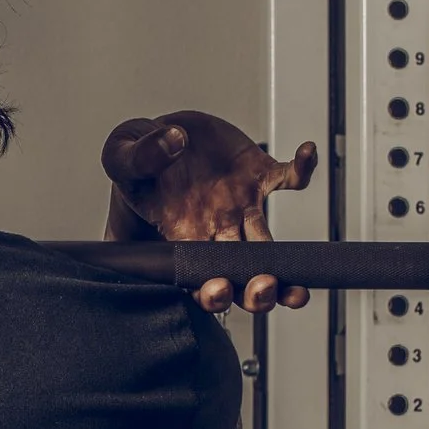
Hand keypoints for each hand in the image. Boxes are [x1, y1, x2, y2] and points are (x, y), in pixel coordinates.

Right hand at [102, 111, 318, 313]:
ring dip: (288, 261)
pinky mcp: (257, 176)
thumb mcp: (121, 156)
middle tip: (265, 288)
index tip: (219, 288)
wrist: (161, 138)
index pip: (198, 276)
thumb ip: (139, 156)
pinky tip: (307, 153)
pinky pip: (289, 177)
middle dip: (256, 289)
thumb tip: (172, 142)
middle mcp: (216, 227)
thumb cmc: (137, 160)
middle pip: (242, 272)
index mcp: (181, 233)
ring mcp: (241, 205)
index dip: (212, 290)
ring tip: (300, 280)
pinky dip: (302, 167)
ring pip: (268, 242)